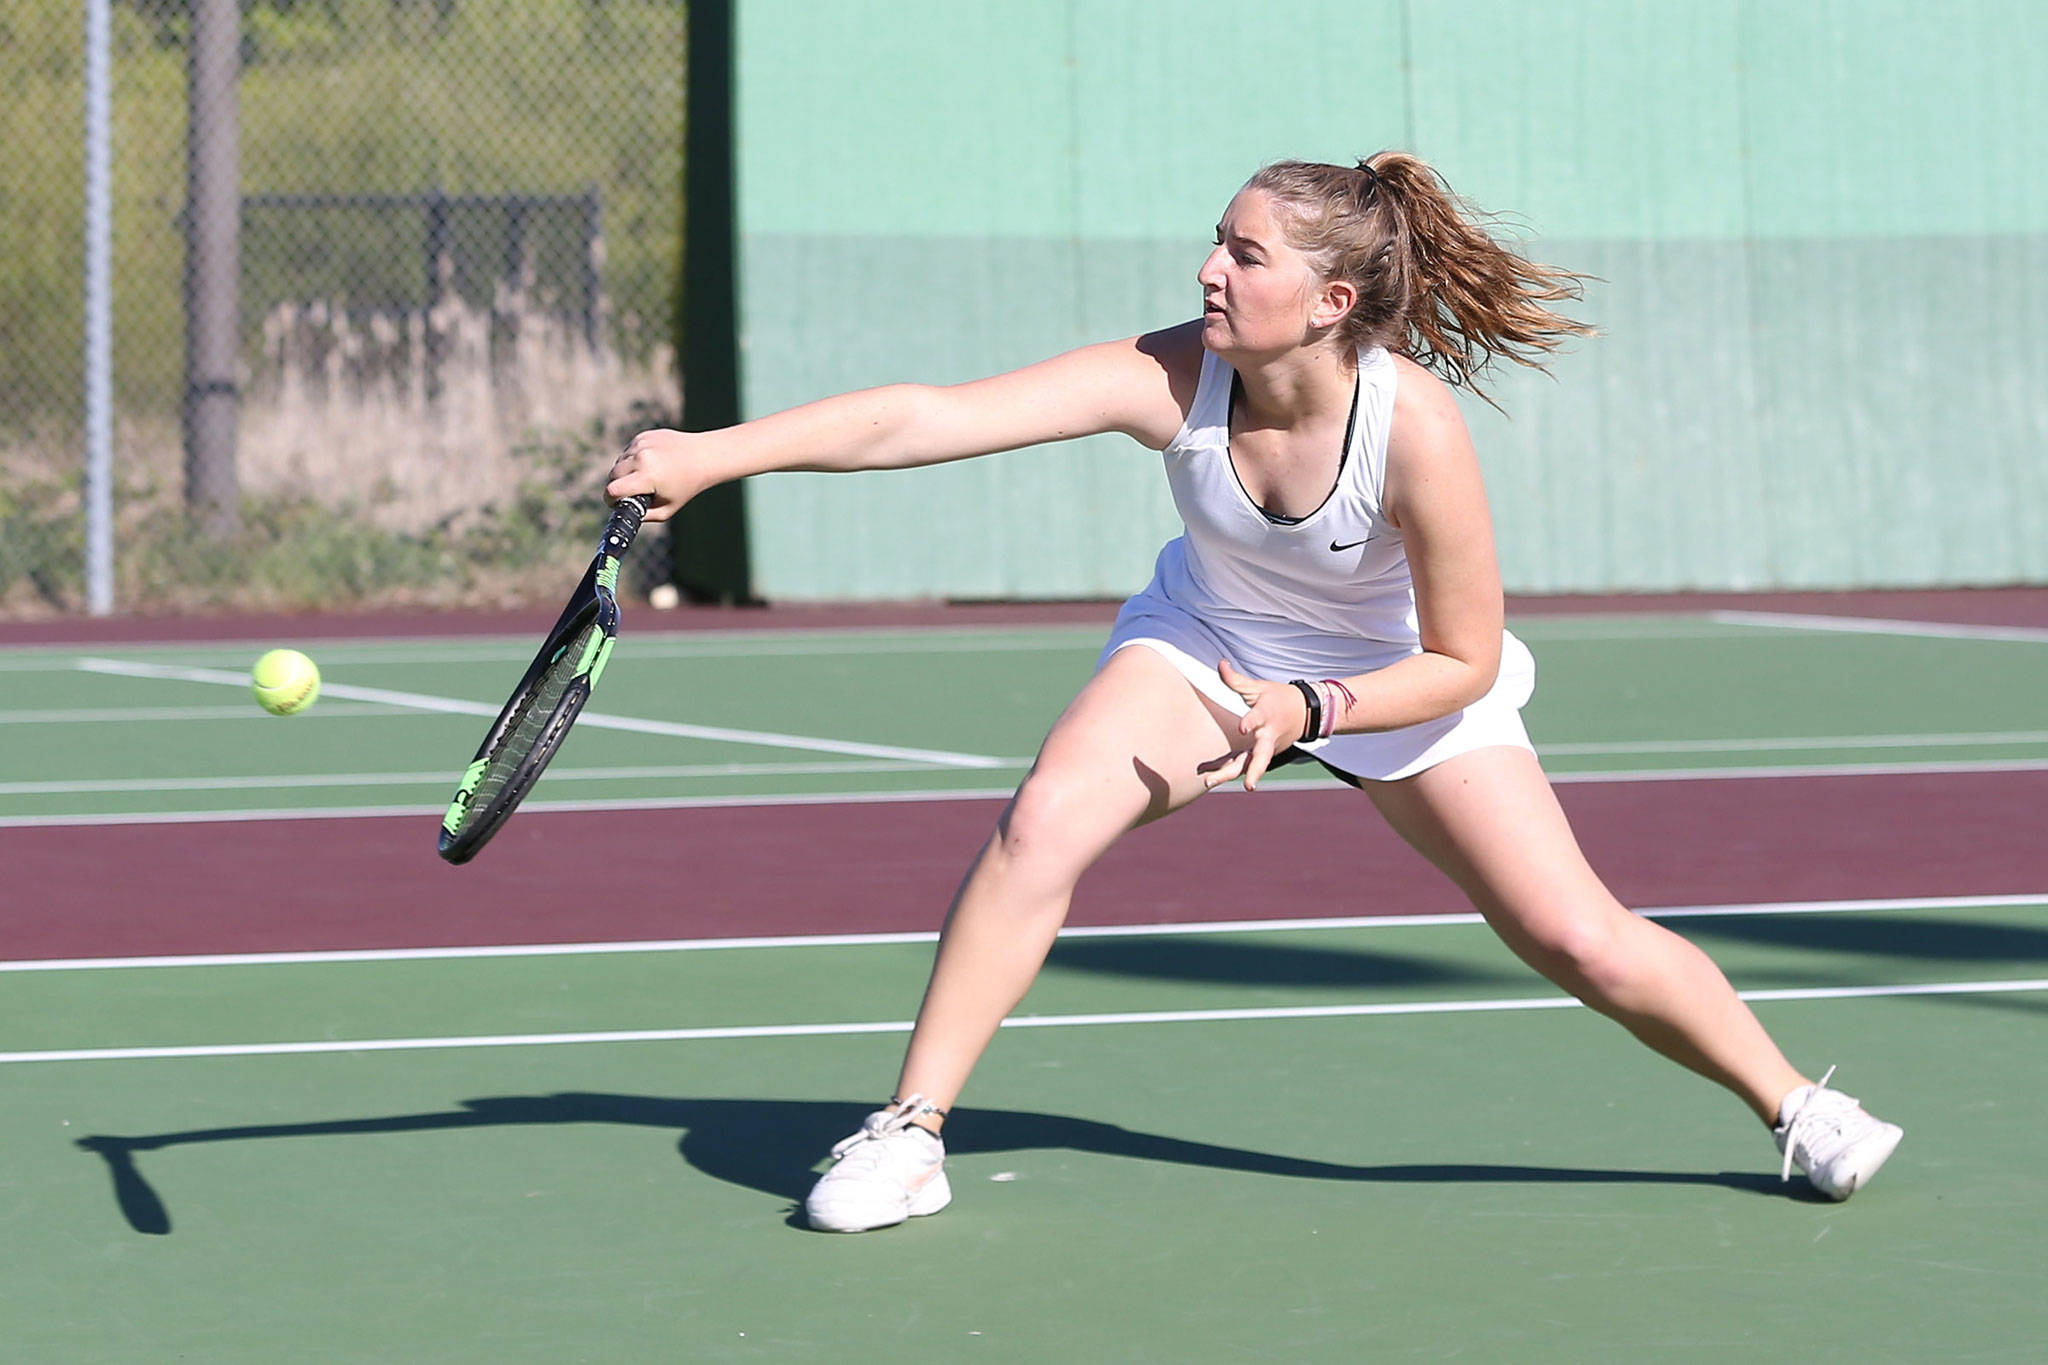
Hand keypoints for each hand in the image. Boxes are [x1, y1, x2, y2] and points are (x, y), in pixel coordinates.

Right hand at [605, 429, 700, 523]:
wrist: (704, 456)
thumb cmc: (687, 486)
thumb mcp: (667, 509)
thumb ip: (643, 515)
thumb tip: (624, 514)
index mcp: (647, 476)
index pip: (612, 490)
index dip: (610, 500)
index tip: (615, 503)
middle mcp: (642, 457)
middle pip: (613, 475)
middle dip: (618, 485)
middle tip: (631, 492)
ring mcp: (641, 444)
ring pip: (619, 462)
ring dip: (625, 472)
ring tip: (645, 478)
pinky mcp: (643, 436)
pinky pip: (628, 451)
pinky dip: (633, 459)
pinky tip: (650, 464)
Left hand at [1200, 659, 1307, 792]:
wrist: (1305, 713)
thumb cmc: (1278, 698)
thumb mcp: (1259, 687)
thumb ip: (1236, 680)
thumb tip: (1220, 664)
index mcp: (1267, 714)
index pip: (1259, 718)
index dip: (1251, 722)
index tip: (1242, 728)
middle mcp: (1268, 736)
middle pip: (1260, 756)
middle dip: (1252, 770)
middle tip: (1245, 784)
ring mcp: (1266, 749)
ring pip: (1249, 765)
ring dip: (1229, 775)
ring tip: (1208, 783)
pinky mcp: (1261, 755)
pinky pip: (1242, 765)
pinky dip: (1225, 770)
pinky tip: (1206, 776)